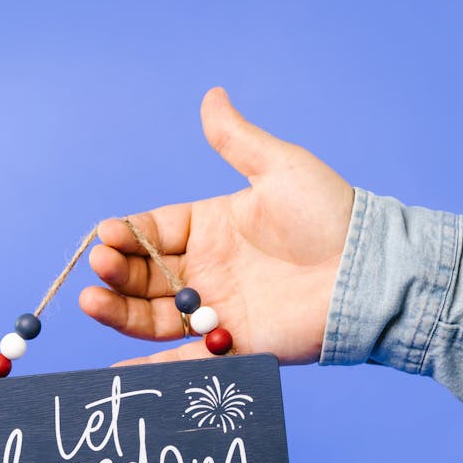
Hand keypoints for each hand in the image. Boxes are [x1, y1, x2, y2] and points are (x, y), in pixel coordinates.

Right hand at [78, 87, 354, 365]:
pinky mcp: (233, 346)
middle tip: (98, 268)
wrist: (371, 270)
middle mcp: (206, 270)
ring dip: (118, 312)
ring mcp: (217, 309)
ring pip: (153, 316)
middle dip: (116, 272)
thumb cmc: (331, 214)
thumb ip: (237, 139)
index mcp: (210, 227)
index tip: (105, 234)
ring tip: (91, 302)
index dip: (126, 234)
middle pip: (144, 275)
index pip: (153, 231)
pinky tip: (117, 367)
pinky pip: (185, 360)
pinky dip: (152, 368)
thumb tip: (211, 94)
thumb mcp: (279, 168)